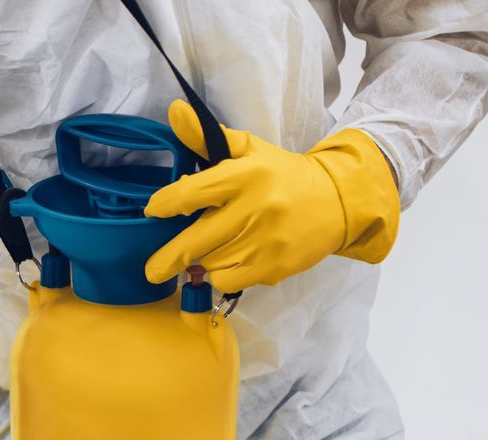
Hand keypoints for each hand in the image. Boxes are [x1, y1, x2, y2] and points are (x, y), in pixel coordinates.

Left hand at [145, 99, 399, 293]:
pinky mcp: (274, 266)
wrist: (335, 201)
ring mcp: (265, 241)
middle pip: (195, 241)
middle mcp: (254, 208)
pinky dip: (222, 276)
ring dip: (202, 262)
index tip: (153, 211)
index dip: (166, 204)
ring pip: (211, 264)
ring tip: (211, 250)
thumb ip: (206, 136)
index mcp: (246, 174)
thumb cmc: (281, 175)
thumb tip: (173, 111)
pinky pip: (229, 281)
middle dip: (167, 259)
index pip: (192, 193)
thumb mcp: (248, 149)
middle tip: (153, 270)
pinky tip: (230, 263)